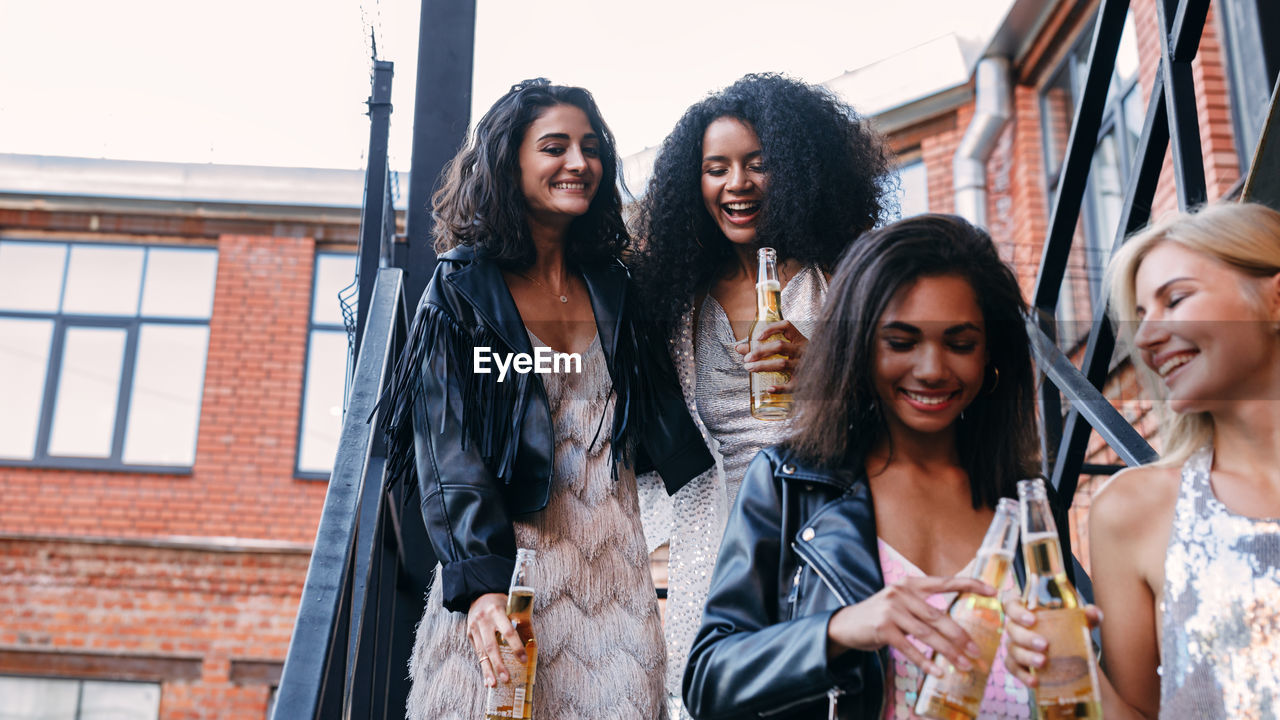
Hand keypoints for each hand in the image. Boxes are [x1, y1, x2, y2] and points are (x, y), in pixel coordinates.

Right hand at [467, 592, 524, 686]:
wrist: (480, 594)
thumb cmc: (501, 602)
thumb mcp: (512, 607)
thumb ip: (521, 623)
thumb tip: (533, 644)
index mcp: (497, 611)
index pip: (507, 632)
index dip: (516, 647)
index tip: (523, 660)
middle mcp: (483, 620)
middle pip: (492, 646)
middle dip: (499, 664)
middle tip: (507, 678)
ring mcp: (474, 627)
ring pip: (482, 652)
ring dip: (488, 670)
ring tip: (493, 684)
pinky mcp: (469, 634)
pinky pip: (477, 653)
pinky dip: (483, 666)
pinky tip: (487, 678)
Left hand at [735, 320, 808, 391]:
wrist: (824, 377)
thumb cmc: (801, 360)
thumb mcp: (788, 351)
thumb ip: (762, 348)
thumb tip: (738, 348)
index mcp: (800, 339)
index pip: (787, 326)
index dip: (771, 329)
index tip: (757, 337)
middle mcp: (803, 350)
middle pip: (780, 346)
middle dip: (760, 351)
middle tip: (746, 359)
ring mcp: (804, 366)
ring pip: (782, 364)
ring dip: (763, 366)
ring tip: (750, 368)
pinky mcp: (805, 382)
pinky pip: (792, 386)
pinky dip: (780, 388)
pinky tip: (769, 389)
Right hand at [828, 576, 994, 675]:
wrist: (846, 623)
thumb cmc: (880, 615)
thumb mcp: (901, 602)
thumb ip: (923, 607)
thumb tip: (955, 628)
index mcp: (911, 584)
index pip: (946, 582)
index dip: (970, 585)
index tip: (993, 591)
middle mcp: (902, 593)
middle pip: (939, 617)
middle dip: (961, 637)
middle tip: (977, 652)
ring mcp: (891, 610)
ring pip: (927, 634)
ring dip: (948, 653)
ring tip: (964, 665)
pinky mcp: (883, 628)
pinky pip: (910, 648)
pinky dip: (926, 662)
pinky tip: (938, 672)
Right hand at [1001, 591, 1102, 687]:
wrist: (1067, 655)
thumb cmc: (1067, 632)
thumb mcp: (1079, 623)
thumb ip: (1088, 616)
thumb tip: (1093, 612)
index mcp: (1026, 612)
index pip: (1010, 605)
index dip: (1016, 611)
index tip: (1032, 619)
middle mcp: (1016, 628)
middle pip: (1012, 629)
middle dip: (1026, 637)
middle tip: (1044, 645)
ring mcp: (1014, 646)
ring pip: (1012, 650)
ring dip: (1026, 656)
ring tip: (1043, 662)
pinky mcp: (1016, 664)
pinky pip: (1014, 669)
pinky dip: (1023, 675)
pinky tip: (1035, 681)